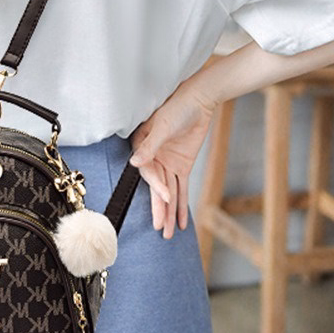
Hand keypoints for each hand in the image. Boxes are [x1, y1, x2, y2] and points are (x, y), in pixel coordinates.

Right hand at [129, 82, 215, 238]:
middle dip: (159, 209)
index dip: (156, 186)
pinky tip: (181, 222)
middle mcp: (153, 158)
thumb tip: (135, 163)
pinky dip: (182, 205)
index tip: (165, 197)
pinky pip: (181, 189)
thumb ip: (150, 146)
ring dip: (169, 212)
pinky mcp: (182, 166)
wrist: (198, 99)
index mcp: (142, 146)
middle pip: (156, 188)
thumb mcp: (163, 126)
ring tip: (168, 233)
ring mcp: (167, 163)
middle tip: (160, 228)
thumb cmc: (177, 107)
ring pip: (169, 192)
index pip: (147, 172)